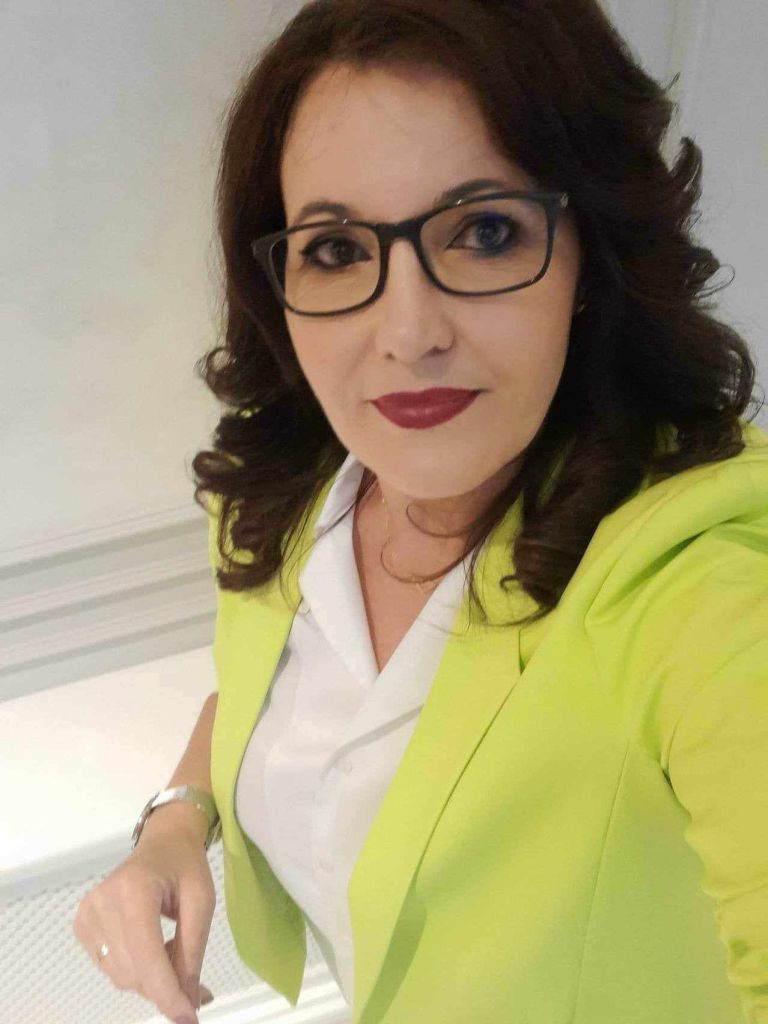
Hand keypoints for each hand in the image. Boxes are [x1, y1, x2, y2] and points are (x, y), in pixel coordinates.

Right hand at [73, 817, 215, 1022]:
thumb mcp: (201, 902)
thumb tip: (187, 1002)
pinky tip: (151, 946)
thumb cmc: (185, 866)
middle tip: (196, 989)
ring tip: (174, 954)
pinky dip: (136, 969)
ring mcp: (86, 914)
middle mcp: (101, 903)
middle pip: (133, 972)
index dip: (167, 993)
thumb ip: (192, 952)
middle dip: (166, 987)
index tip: (188, 1020)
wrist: (162, 842)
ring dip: (151, 980)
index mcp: (133, 890)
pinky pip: (110, 967)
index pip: (147, 956)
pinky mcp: (81, 924)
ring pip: (121, 976)